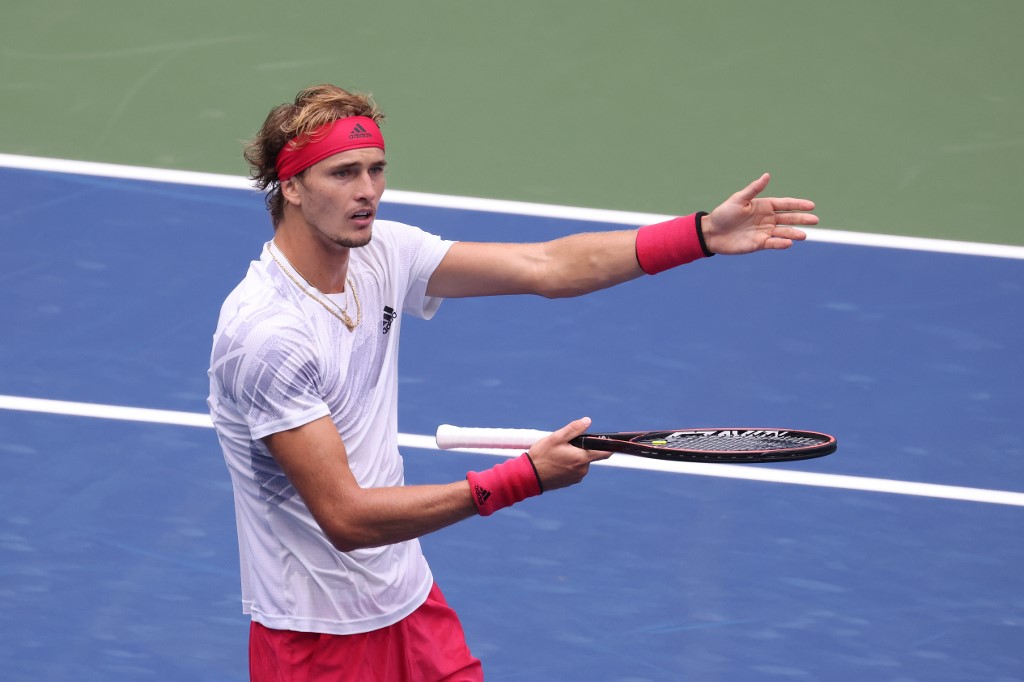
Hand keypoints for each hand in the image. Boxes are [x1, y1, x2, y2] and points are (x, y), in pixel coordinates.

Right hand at [528, 417, 611, 490]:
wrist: (529, 476)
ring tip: (556, 455)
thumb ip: (573, 429)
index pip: (604, 452)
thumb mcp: (556, 438)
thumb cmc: (542, 456)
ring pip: (580, 462)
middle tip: (564, 445)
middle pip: (588, 455)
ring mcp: (576, 478)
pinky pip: (573, 470)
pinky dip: (568, 465)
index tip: (617, 441)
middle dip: (581, 448)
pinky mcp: (569, 482)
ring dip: (573, 457)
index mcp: (582, 458)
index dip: (611, 446)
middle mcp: (582, 470)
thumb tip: (587, 421)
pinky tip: (555, 463)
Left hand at [702, 173, 817, 254]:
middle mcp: (767, 219)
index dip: (798, 205)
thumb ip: (754, 189)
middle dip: (802, 219)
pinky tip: (789, 243)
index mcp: (764, 206)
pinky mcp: (759, 244)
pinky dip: (781, 243)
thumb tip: (767, 175)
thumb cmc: (724, 214)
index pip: (785, 204)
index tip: (811, 205)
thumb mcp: (738, 199)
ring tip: (804, 235)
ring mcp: (764, 232)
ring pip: (783, 232)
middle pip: (789, 218)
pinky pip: (773, 243)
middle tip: (815, 220)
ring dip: (794, 233)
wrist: (711, 233)